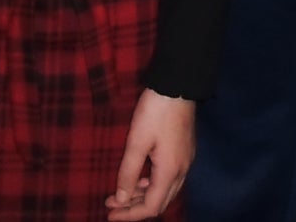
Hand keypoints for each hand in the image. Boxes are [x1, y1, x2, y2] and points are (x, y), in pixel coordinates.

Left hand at [107, 90, 193, 218]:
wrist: (178, 86)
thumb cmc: (155, 112)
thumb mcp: (136, 141)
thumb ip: (128, 172)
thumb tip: (121, 199)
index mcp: (169, 172)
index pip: (151, 207)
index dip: (130, 214)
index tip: (109, 213)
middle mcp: (182, 171)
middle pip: (159, 202)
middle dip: (134, 208)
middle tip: (111, 205)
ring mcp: (186, 162)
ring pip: (165, 191)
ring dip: (142, 195)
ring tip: (121, 193)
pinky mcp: (185, 152)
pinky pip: (169, 179)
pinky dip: (152, 184)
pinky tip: (140, 178)